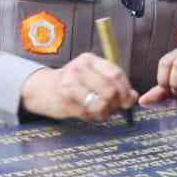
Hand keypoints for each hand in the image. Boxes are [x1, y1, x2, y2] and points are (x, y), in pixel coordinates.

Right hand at [19, 54, 136, 121]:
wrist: (43, 89)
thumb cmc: (73, 83)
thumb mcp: (91, 75)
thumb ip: (112, 83)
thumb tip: (133, 97)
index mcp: (89, 60)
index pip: (115, 73)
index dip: (126, 89)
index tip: (129, 99)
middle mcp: (79, 69)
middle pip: (110, 90)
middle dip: (117, 103)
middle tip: (115, 107)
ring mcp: (71, 85)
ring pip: (101, 104)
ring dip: (106, 112)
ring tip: (102, 111)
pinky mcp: (66, 101)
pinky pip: (89, 114)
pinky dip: (94, 117)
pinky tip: (89, 113)